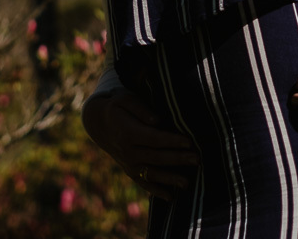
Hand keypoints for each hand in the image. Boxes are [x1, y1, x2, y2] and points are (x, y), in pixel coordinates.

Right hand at [82, 88, 198, 198]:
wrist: (99, 123)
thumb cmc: (117, 107)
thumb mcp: (125, 99)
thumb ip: (141, 108)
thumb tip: (158, 121)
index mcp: (128, 132)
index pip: (153, 138)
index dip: (171, 141)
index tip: (189, 142)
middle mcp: (128, 151)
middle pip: (156, 157)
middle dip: (178, 159)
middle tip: (197, 159)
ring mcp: (128, 163)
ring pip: (152, 173)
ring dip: (170, 179)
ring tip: (187, 183)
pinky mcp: (130, 171)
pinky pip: (144, 183)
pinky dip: (156, 191)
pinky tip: (171, 197)